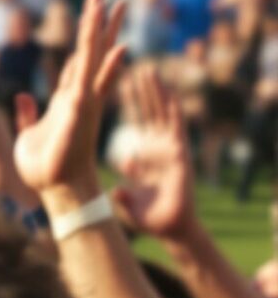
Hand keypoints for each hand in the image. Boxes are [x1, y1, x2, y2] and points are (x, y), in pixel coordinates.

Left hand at [12, 0, 126, 205]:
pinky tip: (115, 43)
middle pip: (94, 52)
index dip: (88, 39)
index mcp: (68, 99)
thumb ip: (26, 113)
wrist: (53, 187)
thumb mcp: (28, 133)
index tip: (95, 18)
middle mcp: (81, 95)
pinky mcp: (80, 109)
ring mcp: (84, 100)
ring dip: (100, 30)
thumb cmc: (44, 166)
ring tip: (107, 2)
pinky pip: (91, 76)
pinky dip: (101, 60)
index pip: (81, 61)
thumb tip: (22, 96)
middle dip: (101, 25)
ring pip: (94, 56)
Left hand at [113, 64, 200, 240]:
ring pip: (162, 115)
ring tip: (149, 71)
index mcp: (145, 155)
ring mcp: (169, 149)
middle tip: (132, 68)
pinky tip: (171, 94)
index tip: (118, 86)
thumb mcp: (125, 199)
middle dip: (142, 92)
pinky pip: (177, 129)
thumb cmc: (149, 216)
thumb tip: (116, 178)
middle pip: (149, 113)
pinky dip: (174, 112)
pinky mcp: (179, 155)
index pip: (135, 124)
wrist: (169, 229)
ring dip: (157, 94)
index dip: (128, 107)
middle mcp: (158, 148)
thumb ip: (120, 186)